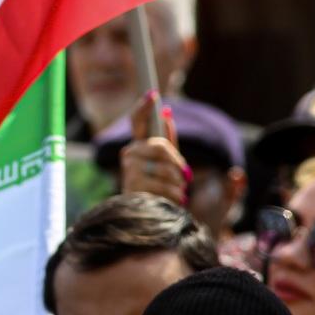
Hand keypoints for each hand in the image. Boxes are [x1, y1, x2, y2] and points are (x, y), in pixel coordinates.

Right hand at [118, 90, 189, 205]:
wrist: (152, 219)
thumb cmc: (160, 189)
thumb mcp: (167, 163)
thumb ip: (167, 140)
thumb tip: (166, 113)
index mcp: (138, 146)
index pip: (136, 121)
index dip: (143, 107)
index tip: (152, 94)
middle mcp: (129, 154)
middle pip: (160, 146)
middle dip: (177, 162)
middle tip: (185, 176)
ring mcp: (129, 169)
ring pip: (165, 167)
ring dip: (178, 183)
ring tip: (175, 193)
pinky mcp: (133, 184)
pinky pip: (164, 184)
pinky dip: (175, 195)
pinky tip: (171, 202)